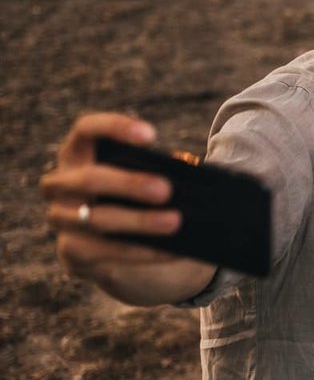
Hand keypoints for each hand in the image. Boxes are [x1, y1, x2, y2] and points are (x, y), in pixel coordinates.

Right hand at [39, 112, 215, 304]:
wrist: (118, 240)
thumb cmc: (137, 194)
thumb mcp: (143, 176)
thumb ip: (155, 172)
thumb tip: (187, 175)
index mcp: (79, 151)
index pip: (87, 129)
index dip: (114, 128)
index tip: (151, 136)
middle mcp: (61, 181)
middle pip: (89, 179)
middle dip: (129, 184)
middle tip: (166, 190)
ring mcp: (60, 216)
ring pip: (96, 219)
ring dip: (139, 222)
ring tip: (175, 222)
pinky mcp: (70, 250)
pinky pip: (104, 251)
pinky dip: (141, 251)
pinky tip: (171, 251)